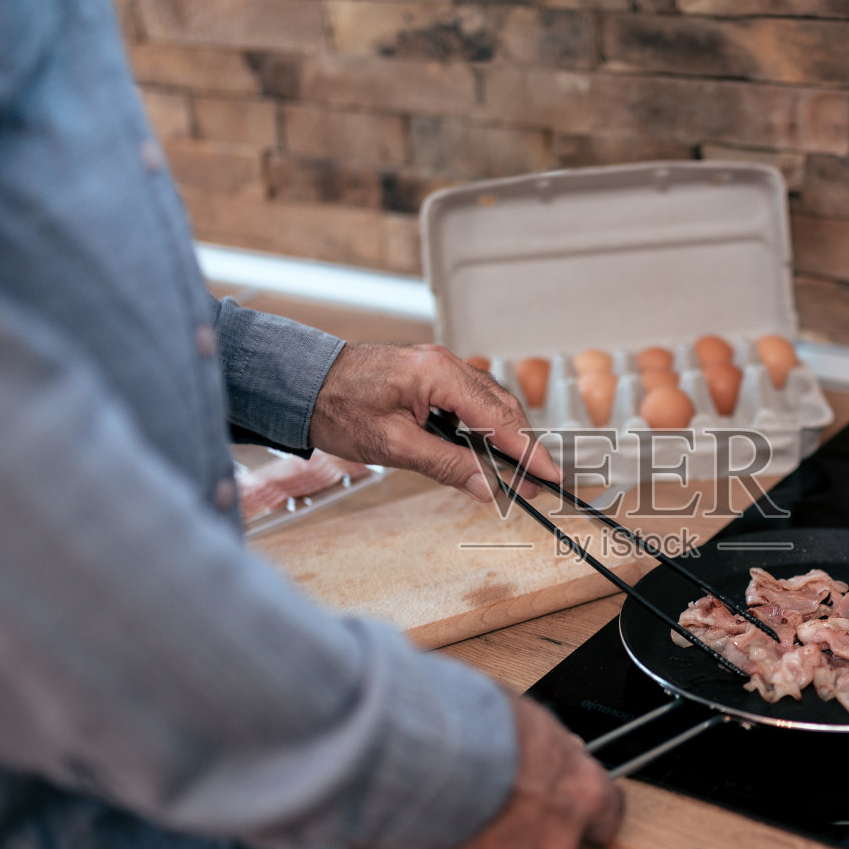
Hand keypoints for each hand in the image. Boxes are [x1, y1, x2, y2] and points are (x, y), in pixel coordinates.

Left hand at [308, 343, 558, 500]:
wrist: (301, 386)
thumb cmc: (336, 407)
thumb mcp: (393, 446)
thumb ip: (445, 464)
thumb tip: (485, 484)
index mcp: (437, 374)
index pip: (498, 418)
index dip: (528, 451)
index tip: (548, 475)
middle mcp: (443, 364)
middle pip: (502, 407)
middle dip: (522, 446)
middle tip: (535, 482)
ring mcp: (437, 367)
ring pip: (489, 403)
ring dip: (504, 436)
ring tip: (514, 472)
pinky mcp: (429, 375)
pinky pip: (470, 400)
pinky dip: (483, 426)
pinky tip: (482, 449)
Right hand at [393, 696, 624, 848]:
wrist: (420, 754)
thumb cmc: (468, 724)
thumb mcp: (525, 720)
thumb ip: (543, 750)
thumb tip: (541, 752)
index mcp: (581, 790)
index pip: (606, 812)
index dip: (584, 811)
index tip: (573, 811)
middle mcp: (559, 838)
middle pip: (551, 842)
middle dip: (523, 829)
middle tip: (488, 804)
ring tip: (450, 817)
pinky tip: (434, 842)